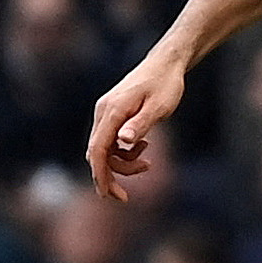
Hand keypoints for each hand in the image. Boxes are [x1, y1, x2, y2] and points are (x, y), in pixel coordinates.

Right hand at [88, 56, 186, 201]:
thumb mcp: (159, 106)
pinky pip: (111, 142)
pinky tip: (144, 148)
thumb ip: (141, 124)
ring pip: (104, 150)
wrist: (165, 65)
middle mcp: (103, 113)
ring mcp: (106, 114)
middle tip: (125, 197)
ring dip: (122, 163)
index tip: (109, 195)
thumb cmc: (165, 85)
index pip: (97, 149)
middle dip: (109, 176)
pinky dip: (124, 152)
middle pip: (96, 153)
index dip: (101, 175)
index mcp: (112, 111)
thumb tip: (124, 141)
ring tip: (147, 163)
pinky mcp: (113, 116)